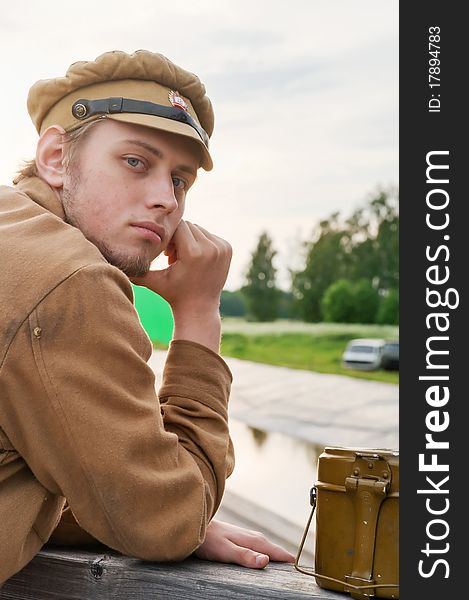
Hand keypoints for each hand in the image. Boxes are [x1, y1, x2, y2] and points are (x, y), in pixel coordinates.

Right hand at [131, 221, 231, 351]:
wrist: (199, 308)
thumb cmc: (173, 294)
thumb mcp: (153, 281)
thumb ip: (134, 270)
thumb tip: (108, 259)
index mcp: (195, 253)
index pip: (178, 227)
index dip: (169, 238)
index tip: (166, 254)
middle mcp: (212, 249)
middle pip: (189, 226)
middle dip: (178, 238)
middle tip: (173, 257)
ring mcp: (222, 248)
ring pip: (199, 229)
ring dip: (189, 239)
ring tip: (183, 259)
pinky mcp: (228, 248)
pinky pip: (209, 235)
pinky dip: (201, 242)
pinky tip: (195, 259)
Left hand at [194, 519, 294, 568]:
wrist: (197, 526)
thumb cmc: (209, 541)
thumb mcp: (226, 551)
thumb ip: (246, 556)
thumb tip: (266, 561)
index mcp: (254, 541)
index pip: (278, 553)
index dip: (290, 562)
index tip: (301, 573)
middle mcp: (254, 537)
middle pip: (276, 551)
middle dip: (287, 561)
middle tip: (298, 575)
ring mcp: (249, 536)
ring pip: (269, 548)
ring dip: (278, 557)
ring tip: (287, 569)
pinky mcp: (243, 539)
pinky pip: (261, 548)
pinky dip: (268, 554)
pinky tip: (267, 560)